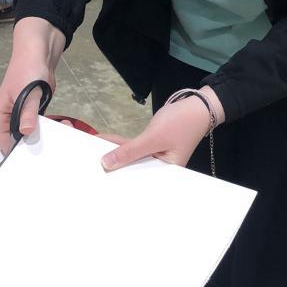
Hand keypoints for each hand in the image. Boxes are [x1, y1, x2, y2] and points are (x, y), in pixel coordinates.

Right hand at [0, 17, 66, 153]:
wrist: (38, 54)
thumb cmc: (27, 72)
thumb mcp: (27, 94)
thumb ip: (27, 113)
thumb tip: (25, 132)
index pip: (5, 144)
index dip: (18, 154)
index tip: (34, 163)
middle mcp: (8, 121)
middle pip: (19, 143)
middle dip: (34, 148)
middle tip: (52, 155)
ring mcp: (22, 118)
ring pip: (31, 136)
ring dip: (45, 138)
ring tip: (61, 142)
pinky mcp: (34, 113)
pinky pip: (41, 127)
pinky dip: (50, 129)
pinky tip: (63, 129)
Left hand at [101, 89, 223, 172]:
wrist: (197, 104)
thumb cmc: (181, 123)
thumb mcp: (153, 138)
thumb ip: (129, 151)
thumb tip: (106, 164)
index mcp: (165, 175)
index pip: (138, 182)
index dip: (118, 182)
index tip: (98, 181)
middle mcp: (159, 169)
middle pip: (132, 170)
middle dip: (113, 167)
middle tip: (89, 167)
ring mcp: (155, 157)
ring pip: (130, 157)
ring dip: (114, 153)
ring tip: (91, 153)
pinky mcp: (151, 145)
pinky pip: (132, 147)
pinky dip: (120, 144)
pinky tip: (103, 142)